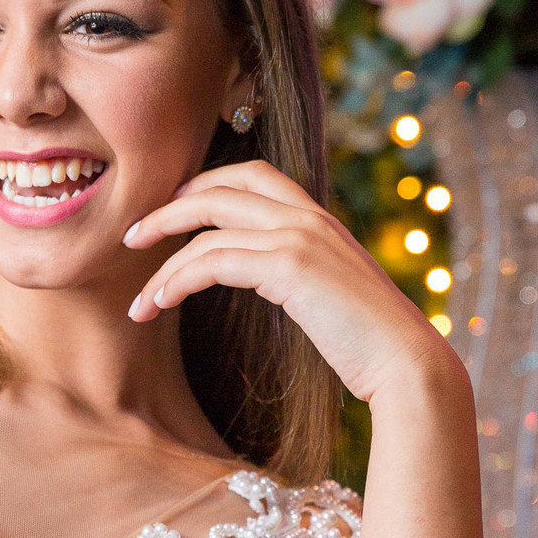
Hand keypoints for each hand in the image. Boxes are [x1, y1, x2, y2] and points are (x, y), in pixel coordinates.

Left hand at [124, 159, 455, 404]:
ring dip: (162, 263)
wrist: (406, 363)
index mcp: (319, 218)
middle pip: (220, 187)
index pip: (254, 174)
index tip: (170, 209)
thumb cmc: (368, 344)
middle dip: (168, 209)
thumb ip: (297, 273)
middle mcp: (308, 217)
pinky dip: (176, 281)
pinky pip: (211, 261)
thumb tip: (266, 278)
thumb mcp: (328, 294)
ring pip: (206, 229)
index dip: (205, 183)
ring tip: (138, 300)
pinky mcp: (289, 266)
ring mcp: (300, 236)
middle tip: (132, 236)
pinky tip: (159, 303)